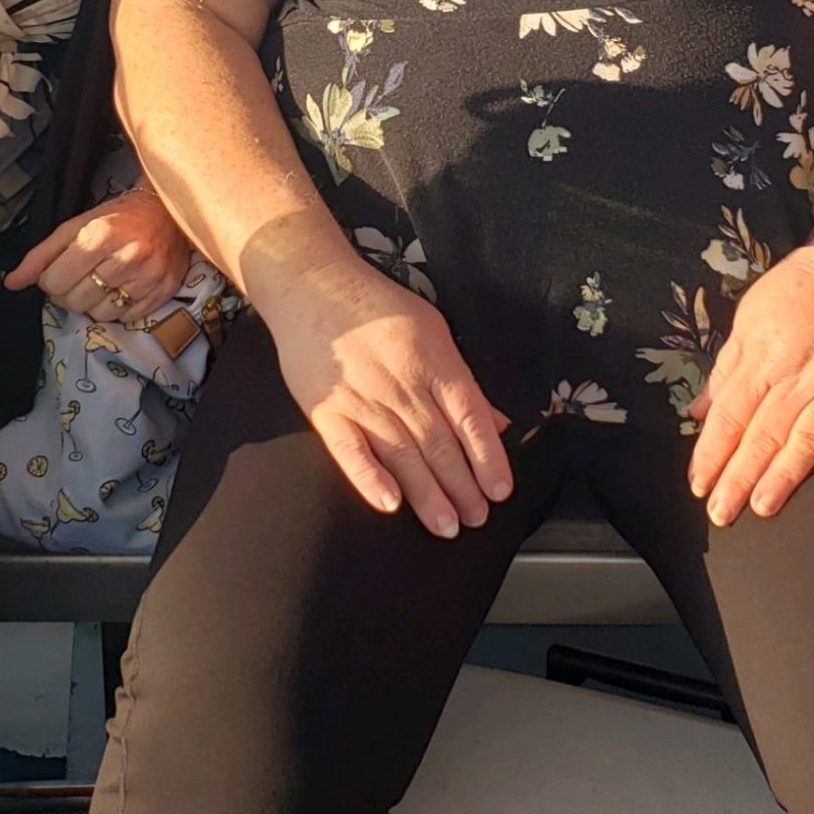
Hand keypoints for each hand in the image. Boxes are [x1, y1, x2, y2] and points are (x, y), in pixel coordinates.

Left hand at [5, 187, 190, 320]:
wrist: (168, 212)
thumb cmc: (118, 218)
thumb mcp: (75, 226)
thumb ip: (41, 255)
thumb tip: (11, 283)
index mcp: (100, 236)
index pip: (54, 281)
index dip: (50, 280)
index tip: (59, 271)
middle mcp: (127, 257)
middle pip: (75, 301)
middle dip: (69, 293)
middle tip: (80, 277)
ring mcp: (148, 277)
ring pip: (98, 314)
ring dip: (92, 303)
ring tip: (100, 282)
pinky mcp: (164, 292)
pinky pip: (124, 317)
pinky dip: (116, 308)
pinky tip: (120, 288)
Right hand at [267, 261, 511, 538]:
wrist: (313, 286)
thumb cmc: (377, 309)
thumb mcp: (433, 331)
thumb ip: (462, 381)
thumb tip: (496, 422)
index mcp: (434, 362)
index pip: (470, 416)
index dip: (487, 456)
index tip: (500, 490)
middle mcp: (403, 384)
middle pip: (439, 443)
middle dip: (462, 486)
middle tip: (477, 520)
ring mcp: (363, 399)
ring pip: (403, 454)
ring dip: (427, 494)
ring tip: (446, 526)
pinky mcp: (326, 411)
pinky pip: (350, 450)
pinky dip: (370, 477)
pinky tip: (389, 502)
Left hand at [686, 244, 813, 525]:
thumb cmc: (800, 288)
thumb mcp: (749, 317)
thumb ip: (726, 367)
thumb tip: (700, 411)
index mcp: (763, 357)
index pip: (731, 414)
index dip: (713, 452)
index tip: (699, 485)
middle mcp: (798, 374)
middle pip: (763, 432)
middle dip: (739, 475)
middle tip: (722, 514)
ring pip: (809, 434)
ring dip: (786, 472)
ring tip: (765, 505)